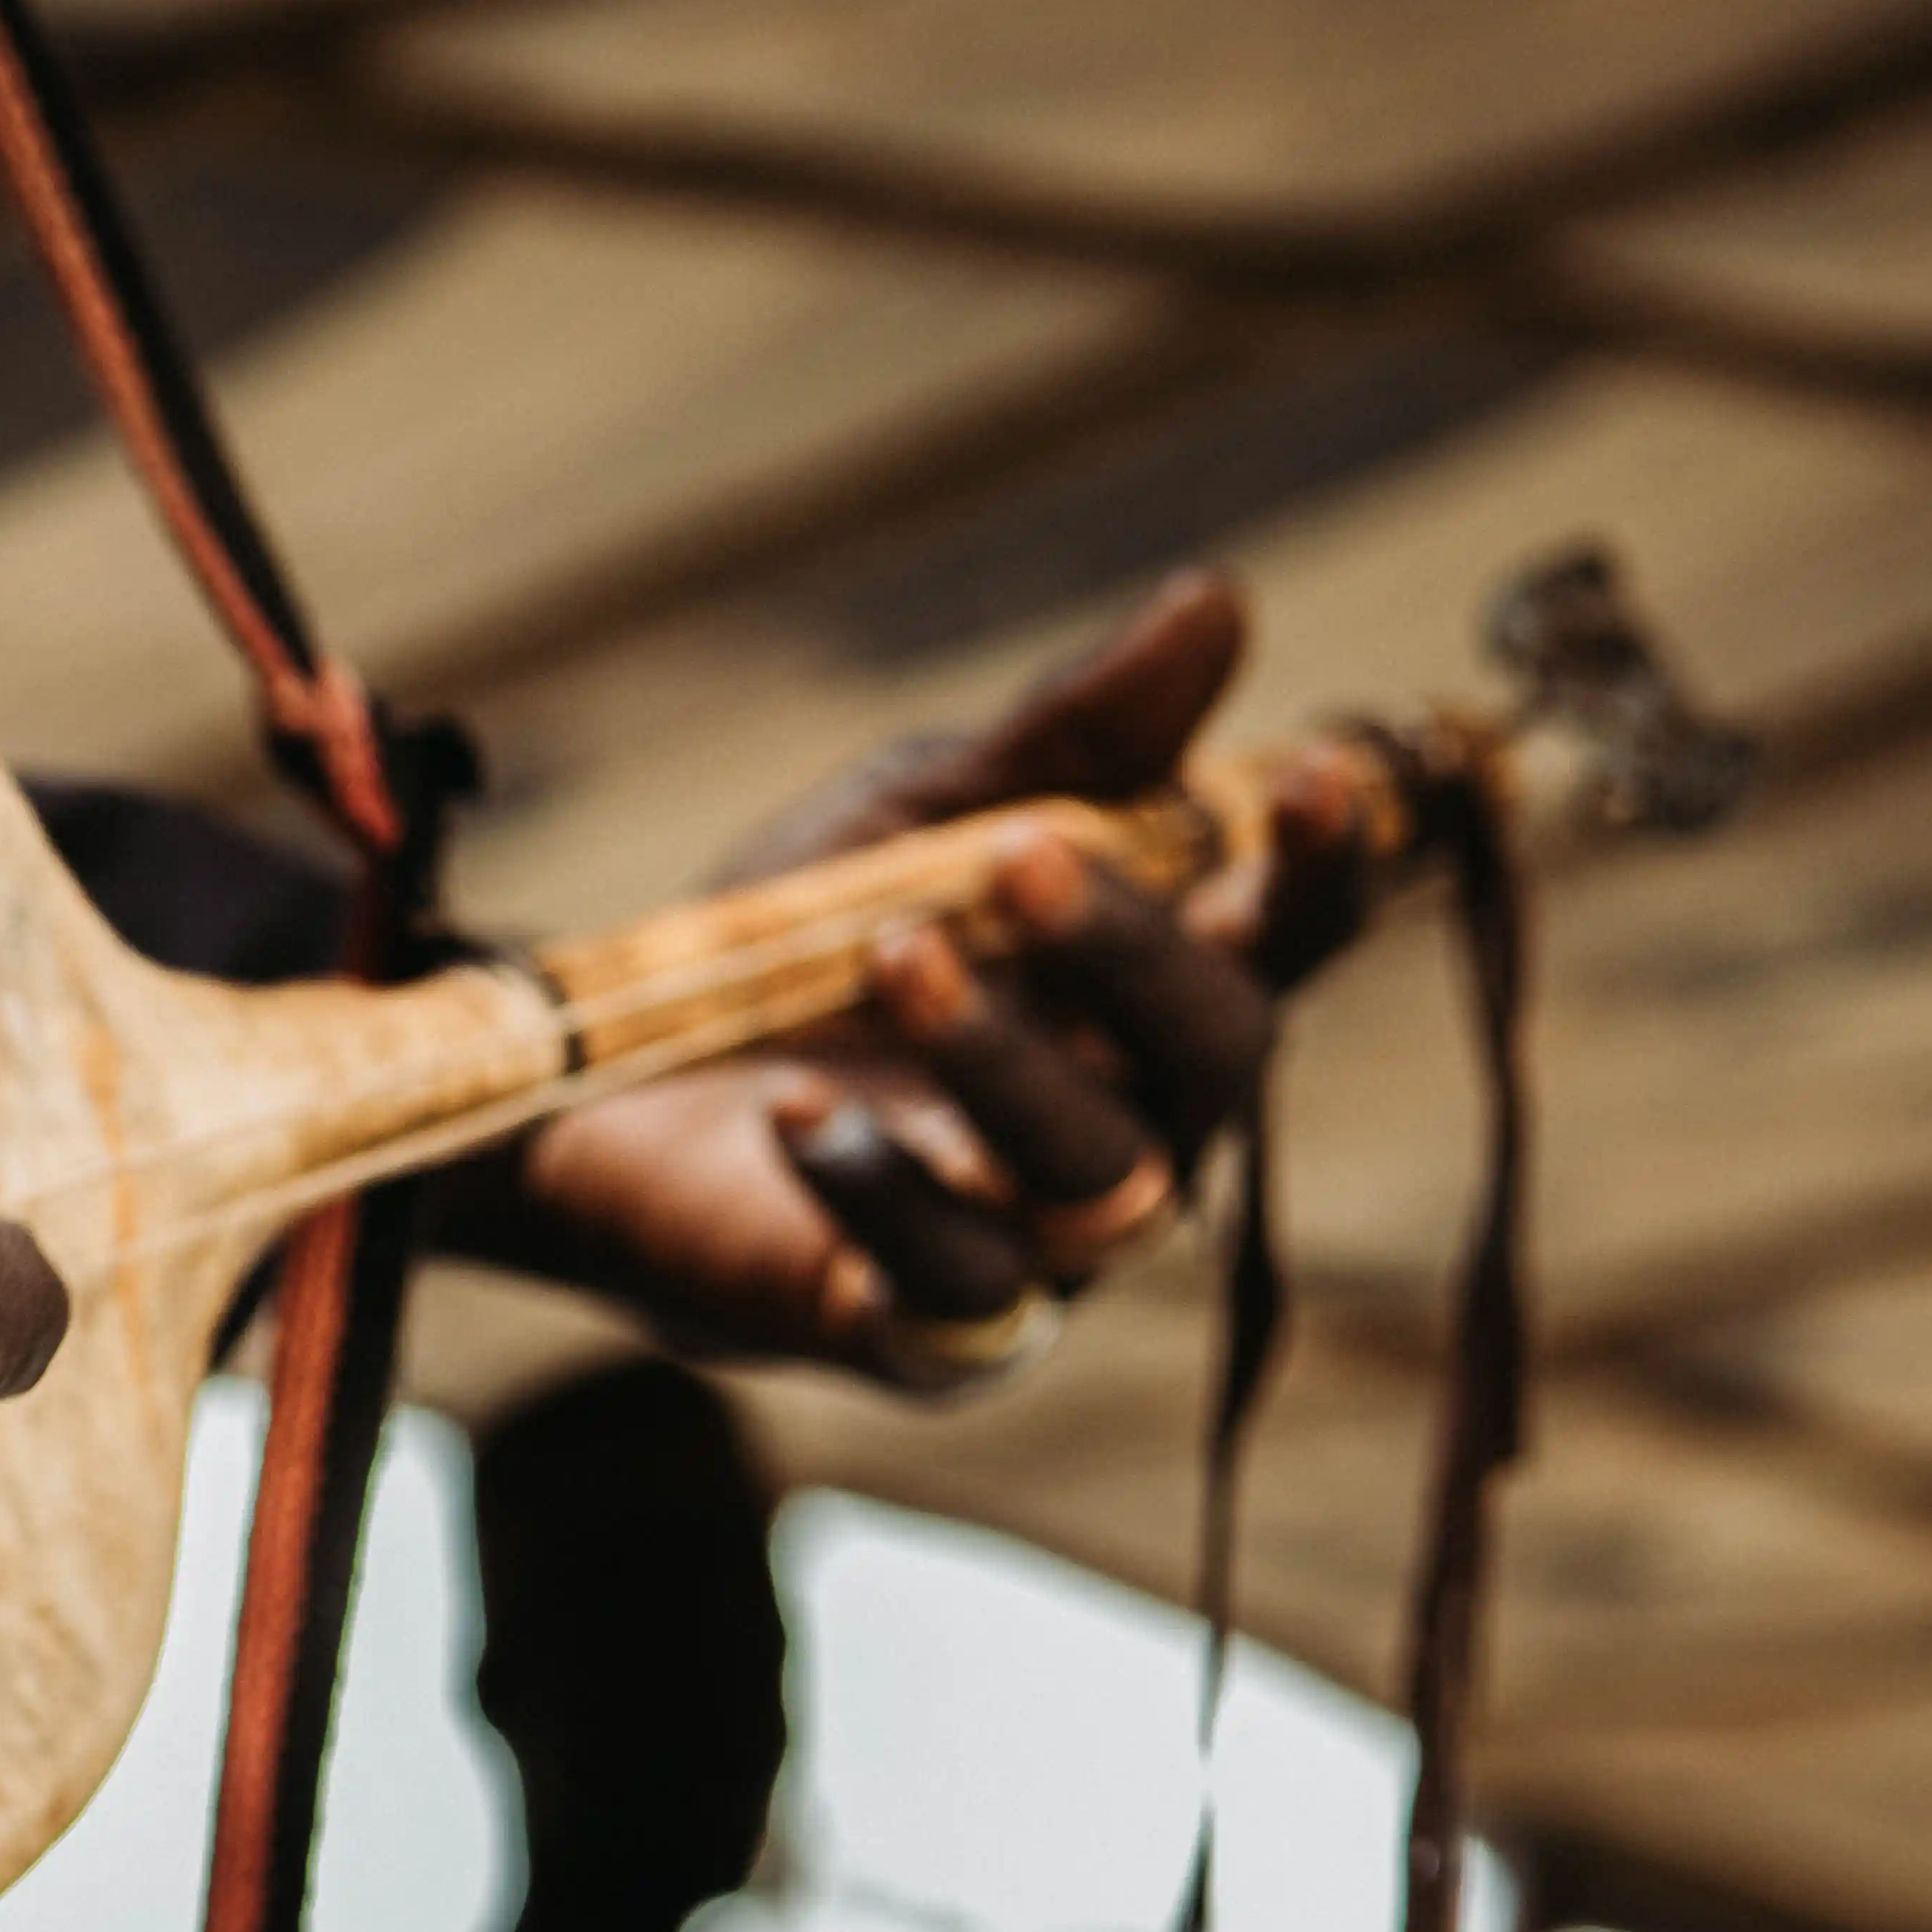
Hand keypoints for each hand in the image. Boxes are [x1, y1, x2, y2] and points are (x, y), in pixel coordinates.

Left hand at [432, 571, 1370, 1384]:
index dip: (1325, 866)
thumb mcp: (918, 816)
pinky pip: (949, 1280)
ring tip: (892, 953)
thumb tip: (1217, 598)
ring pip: (1097, 1173)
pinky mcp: (925, 1333)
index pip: (1291, 938)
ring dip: (1003, 1055)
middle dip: (1137, 951)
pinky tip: (799, 1104)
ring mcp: (1040, 1243)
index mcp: (1148, 995)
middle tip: (1026, 855)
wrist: (606, 1093)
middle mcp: (1132, 1126)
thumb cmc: (798, 950)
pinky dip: (876, 1185)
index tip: (1304, 775)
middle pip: (1219, 1055)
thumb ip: (1067, 736)